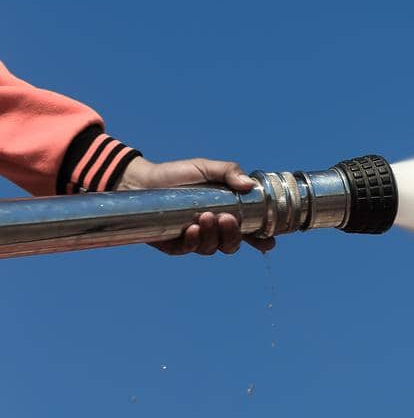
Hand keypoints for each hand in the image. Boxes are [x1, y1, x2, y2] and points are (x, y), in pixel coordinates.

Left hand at [115, 156, 276, 255]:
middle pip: (233, 244)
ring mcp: (196, 239)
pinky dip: (193, 241)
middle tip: (227, 219)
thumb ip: (229, 172)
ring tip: (205, 217)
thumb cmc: (176, 174)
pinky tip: (191, 229)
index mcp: (228, 213)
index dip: (262, 239)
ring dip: (213, 235)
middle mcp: (214, 230)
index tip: (268, 241)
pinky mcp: (176, 245)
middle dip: (234, 235)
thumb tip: (249, 185)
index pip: (250, 231)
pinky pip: (190, 250)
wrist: (141, 181)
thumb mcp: (206, 167)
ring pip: (214, 248)